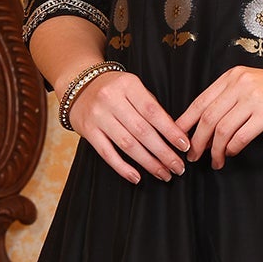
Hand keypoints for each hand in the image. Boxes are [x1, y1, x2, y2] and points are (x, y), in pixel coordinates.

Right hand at [65, 68, 190, 183]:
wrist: (77, 84)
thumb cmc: (113, 88)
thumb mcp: (132, 87)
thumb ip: (150, 106)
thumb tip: (174, 134)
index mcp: (128, 85)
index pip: (153, 112)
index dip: (171, 131)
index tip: (184, 146)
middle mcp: (111, 99)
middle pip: (142, 131)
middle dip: (164, 152)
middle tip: (178, 167)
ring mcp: (98, 116)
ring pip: (128, 145)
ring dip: (148, 163)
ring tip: (164, 173)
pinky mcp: (87, 131)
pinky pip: (107, 153)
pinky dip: (123, 167)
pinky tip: (137, 177)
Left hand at [178, 66, 262, 168]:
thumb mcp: (254, 86)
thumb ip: (232, 98)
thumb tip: (208, 121)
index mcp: (233, 77)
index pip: (201, 101)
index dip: (185, 122)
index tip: (178, 138)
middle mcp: (241, 83)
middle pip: (207, 117)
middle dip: (197, 141)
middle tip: (193, 156)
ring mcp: (255, 97)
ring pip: (222, 128)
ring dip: (214, 149)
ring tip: (214, 161)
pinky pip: (241, 135)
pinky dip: (232, 148)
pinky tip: (231, 154)